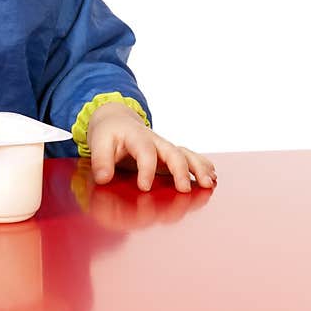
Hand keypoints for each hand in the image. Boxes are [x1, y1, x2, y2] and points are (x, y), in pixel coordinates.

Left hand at [86, 102, 216, 191]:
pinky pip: (189, 158)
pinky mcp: (170, 156)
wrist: (117, 120)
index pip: (145, 152)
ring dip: (198, 168)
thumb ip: (101, 160)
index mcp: (137, 136)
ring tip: (208, 183)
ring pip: (186, 154)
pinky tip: (212, 178)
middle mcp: (156, 141)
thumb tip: (103, 179)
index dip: (146, 169)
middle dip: (180, 170)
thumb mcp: (98, 143)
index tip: (144, 187)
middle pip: (173, 152)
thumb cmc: (109, 133)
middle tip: (184, 189)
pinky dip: (202, 166)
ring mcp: (165, 148)